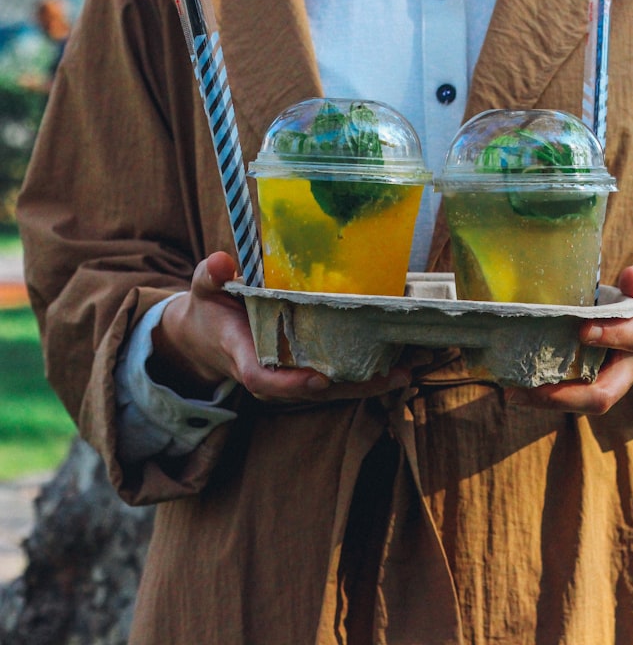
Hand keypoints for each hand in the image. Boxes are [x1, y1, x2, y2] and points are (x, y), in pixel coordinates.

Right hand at [151, 252, 411, 401]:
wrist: (209, 339)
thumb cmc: (212, 311)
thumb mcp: (205, 291)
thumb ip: (211, 276)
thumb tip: (220, 260)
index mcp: (244, 357)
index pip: (264, 379)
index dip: (291, 384)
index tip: (318, 379)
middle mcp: (272, 376)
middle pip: (314, 391)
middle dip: (353, 387)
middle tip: (393, 375)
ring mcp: (291, 379)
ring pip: (333, 390)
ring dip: (371, 384)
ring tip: (407, 371)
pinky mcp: (307, 374)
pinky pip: (338, 380)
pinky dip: (368, 376)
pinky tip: (400, 366)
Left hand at [505, 257, 632, 414]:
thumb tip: (629, 281)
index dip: (611, 335)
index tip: (583, 330)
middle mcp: (632, 365)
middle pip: (604, 393)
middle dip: (567, 396)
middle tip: (530, 387)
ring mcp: (615, 379)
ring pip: (587, 402)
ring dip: (549, 401)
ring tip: (512, 392)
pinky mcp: (601, 381)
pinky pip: (576, 396)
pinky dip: (547, 394)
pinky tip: (516, 386)